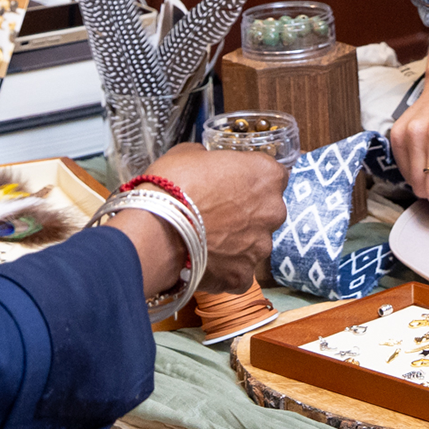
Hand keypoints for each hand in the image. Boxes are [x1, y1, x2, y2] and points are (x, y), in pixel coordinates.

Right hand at [114, 143, 288, 296]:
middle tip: (217, 211)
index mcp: (266, 174)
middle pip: (267, 210)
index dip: (250, 178)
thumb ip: (213, 160)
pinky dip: (224, 268)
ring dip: (236, 240)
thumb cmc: (174, 184)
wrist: (156, 229)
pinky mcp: (243, 276)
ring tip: (205, 238)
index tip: (234, 182)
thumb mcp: (191, 153)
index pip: (272, 174)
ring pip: (253, 242)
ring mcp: (260, 247)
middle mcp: (273, 211)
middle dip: (247, 211)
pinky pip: (238, 271)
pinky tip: (203, 260)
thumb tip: (210, 166)